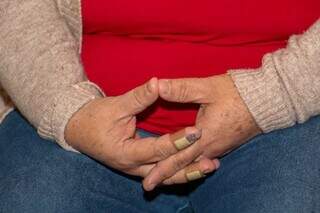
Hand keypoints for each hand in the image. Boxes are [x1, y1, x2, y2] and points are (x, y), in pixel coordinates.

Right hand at [65, 78, 218, 185]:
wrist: (78, 130)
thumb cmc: (95, 117)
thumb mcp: (116, 106)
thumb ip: (139, 97)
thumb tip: (157, 82)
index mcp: (125, 152)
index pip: (157, 149)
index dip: (177, 140)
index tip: (196, 131)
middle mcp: (131, 166)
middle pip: (165, 170)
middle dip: (189, 165)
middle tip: (212, 161)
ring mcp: (135, 169)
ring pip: (166, 176)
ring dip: (187, 173)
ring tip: (209, 167)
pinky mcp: (138, 167)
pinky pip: (161, 172)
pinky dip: (178, 170)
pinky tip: (194, 167)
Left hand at [143, 75, 260, 189]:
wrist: (267, 100)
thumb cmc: (237, 93)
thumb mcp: (207, 88)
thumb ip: (181, 89)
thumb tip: (157, 85)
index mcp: (204, 135)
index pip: (178, 156)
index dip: (161, 169)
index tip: (147, 182)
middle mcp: (211, 147)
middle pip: (184, 165)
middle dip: (165, 176)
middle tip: (148, 186)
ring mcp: (219, 148)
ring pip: (193, 165)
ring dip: (177, 173)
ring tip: (164, 180)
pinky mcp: (224, 145)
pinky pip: (203, 161)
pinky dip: (190, 167)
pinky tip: (187, 167)